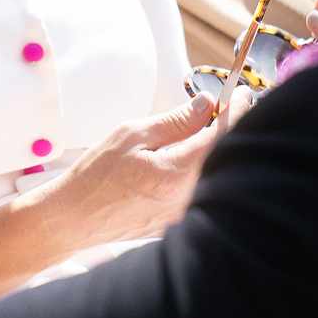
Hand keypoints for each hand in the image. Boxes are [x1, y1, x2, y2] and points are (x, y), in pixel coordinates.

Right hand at [35, 85, 255, 247]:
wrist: (74, 219)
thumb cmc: (96, 176)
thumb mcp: (132, 135)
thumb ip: (174, 121)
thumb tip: (207, 104)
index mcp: (179, 173)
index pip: (224, 136)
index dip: (239, 110)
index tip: (243, 93)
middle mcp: (190, 198)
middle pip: (226, 156)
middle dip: (230, 129)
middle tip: (223, 108)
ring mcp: (187, 214)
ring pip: (217, 175)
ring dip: (216, 150)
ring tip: (203, 131)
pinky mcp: (180, 223)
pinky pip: (203, 191)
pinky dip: (204, 170)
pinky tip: (189, 157)